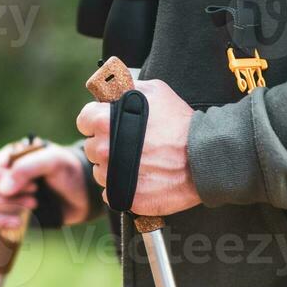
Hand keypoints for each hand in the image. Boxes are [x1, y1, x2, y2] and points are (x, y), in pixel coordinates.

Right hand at [0, 141, 90, 240]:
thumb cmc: (68, 171)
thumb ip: (27, 168)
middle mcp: (4, 178)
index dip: (6, 184)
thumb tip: (2, 189)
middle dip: (8, 203)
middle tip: (34, 202)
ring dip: (1, 219)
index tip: (34, 188)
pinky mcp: (12, 215)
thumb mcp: (52, 161)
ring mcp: (7, 198)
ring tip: (21, 222)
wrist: (84, 194)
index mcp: (9, 160)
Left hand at [77, 79, 199, 217]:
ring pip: (101, 172)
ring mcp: (113, 176)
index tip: (107, 125)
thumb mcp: (154, 91)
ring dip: (113, 167)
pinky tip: (140, 178)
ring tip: (138, 161)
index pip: (84, 121)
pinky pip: (111, 193)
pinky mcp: (125, 197)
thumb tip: (113, 91)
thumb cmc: (179, 122)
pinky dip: (122, 188)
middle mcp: (104, 150)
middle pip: (92, 148)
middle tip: (130, 144)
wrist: (203, 156)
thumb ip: (127, 89)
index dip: (95, 121)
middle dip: (107, 145)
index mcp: (104, 121)